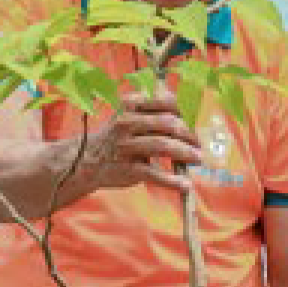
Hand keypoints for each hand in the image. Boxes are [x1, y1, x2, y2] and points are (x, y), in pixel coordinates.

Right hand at [80, 90, 202, 193]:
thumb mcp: (132, 115)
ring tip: (198, 159)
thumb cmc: (119, 137)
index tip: (195, 122)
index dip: (186, 112)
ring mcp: (126, 145)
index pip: (166, 101)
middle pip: (168, 123)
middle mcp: (127, 121)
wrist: (87, 160)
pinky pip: (155, 174)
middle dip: (189, 134)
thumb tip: (193, 112)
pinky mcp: (127, 168)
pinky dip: (173, 181)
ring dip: (185, 153)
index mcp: (131, 103)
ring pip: (163, 145)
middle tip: (199, 145)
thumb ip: (158, 110)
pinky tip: (186, 185)